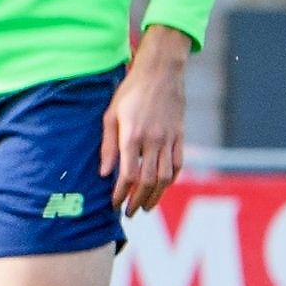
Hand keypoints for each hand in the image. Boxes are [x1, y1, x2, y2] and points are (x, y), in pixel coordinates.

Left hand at [103, 27, 193, 213]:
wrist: (160, 73)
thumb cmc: (130, 92)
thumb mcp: (110, 114)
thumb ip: (107, 145)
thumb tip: (104, 173)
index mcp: (132, 135)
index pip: (128, 174)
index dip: (120, 193)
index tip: (114, 203)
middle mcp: (153, 140)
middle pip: (148, 180)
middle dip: (137, 200)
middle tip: (129, 212)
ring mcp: (169, 139)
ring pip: (166, 177)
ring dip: (156, 195)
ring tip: (145, 206)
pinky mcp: (180, 136)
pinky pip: (178, 164)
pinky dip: (171, 180)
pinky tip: (162, 187)